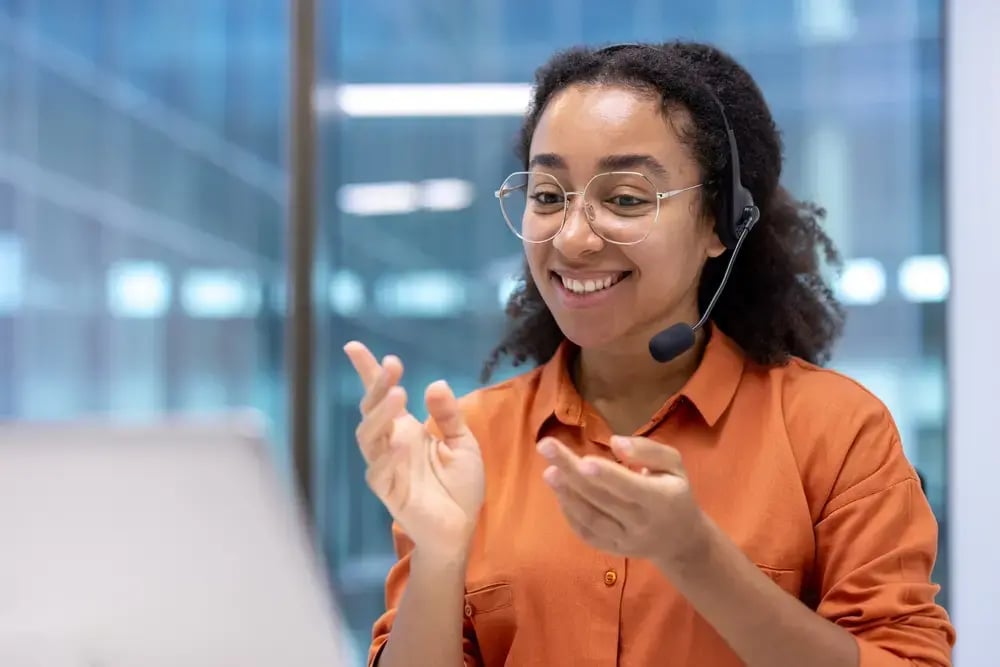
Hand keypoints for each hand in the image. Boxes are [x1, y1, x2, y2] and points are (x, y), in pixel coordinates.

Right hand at [345, 341, 484, 555]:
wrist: (461, 529)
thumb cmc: (460, 487)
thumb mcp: (463, 442)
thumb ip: (449, 415)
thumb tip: (434, 384)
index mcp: (406, 429)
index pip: (381, 395)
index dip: (367, 371)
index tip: (353, 346)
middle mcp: (391, 444)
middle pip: (371, 410)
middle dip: (377, 385)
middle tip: (393, 365)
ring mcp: (386, 467)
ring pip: (368, 436)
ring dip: (380, 414)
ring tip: (399, 393)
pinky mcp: (389, 492)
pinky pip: (377, 472)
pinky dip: (386, 457)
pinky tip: (400, 443)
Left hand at [537, 435, 708, 570]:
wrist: (679, 541)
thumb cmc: (674, 493)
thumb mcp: (674, 465)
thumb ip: (648, 451)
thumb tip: (615, 442)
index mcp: (660, 500)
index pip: (630, 487)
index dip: (607, 475)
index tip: (584, 460)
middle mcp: (640, 523)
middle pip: (602, 498)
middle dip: (571, 472)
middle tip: (546, 446)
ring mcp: (623, 540)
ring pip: (590, 518)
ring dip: (566, 493)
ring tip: (549, 470)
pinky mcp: (610, 549)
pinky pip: (585, 531)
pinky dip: (569, 511)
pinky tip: (559, 490)